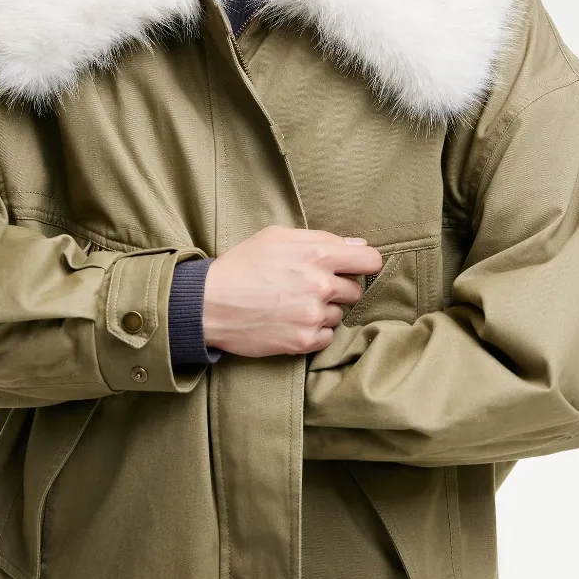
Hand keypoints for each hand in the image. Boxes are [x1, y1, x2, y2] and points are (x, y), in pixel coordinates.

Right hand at [202, 225, 382, 357]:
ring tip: (294, 304)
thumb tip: (356, 244)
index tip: (354, 267)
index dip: (364, 263)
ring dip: (324, 310)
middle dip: (338, 287)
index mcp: (317, 254)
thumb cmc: (241, 265)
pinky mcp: (304, 341)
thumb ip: (320, 238)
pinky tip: (291, 321)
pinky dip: (314, 331)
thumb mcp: (276, 237)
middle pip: (356, 290)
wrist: (209, 304)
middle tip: (310, 286)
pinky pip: (327, 336)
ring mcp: (313, 316)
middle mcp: (320, 285)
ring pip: (339, 314)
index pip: (370, 260)